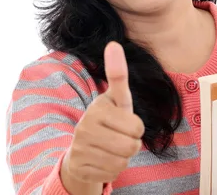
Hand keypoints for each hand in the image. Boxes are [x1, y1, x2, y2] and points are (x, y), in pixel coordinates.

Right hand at [61, 41, 144, 189]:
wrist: (80, 149)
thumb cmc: (107, 120)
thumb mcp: (116, 99)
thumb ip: (117, 74)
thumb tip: (113, 43)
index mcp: (98, 108)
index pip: (137, 126)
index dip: (136, 128)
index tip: (123, 120)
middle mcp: (86, 127)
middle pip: (132, 146)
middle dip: (131, 144)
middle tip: (119, 137)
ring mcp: (80, 148)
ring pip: (122, 161)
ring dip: (123, 157)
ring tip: (111, 148)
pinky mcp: (79, 167)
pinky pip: (111, 173)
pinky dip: (112, 169)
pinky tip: (102, 160)